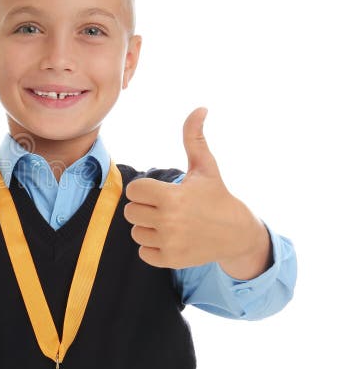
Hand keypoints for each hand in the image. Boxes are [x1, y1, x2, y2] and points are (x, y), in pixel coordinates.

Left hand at [123, 108, 270, 277]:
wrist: (237, 234)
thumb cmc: (216, 195)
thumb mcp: (205, 167)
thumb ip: (194, 138)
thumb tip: (200, 108)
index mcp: (172, 196)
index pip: (133, 191)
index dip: (145, 190)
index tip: (162, 191)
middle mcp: (169, 221)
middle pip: (131, 211)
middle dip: (146, 208)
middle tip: (167, 208)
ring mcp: (169, 243)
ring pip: (135, 231)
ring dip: (148, 227)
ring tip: (170, 223)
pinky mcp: (170, 260)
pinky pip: (143, 251)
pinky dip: (153, 247)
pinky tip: (172, 239)